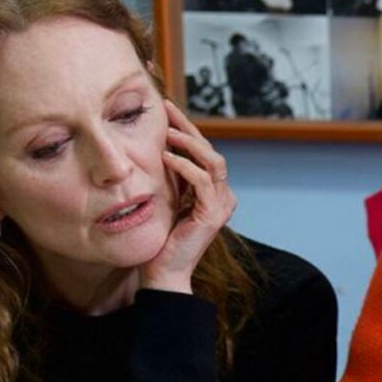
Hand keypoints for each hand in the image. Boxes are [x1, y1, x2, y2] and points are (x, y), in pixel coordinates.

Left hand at [139, 100, 235, 294]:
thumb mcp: (166, 198)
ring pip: (212, 161)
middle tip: (166, 110)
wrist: (163, 272)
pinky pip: (202, 181)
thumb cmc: (160, 238)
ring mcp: (221, 205)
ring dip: (189, 143)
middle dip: (188, 128)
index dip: (186, 128)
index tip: (166, 110)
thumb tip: (158, 146)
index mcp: (213, 192)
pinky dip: (185, 166)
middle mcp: (223, 196)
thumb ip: (170, 177)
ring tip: (166, 133)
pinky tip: (165, 157)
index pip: (203, 152)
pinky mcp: (213, 214)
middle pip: (211, 151)